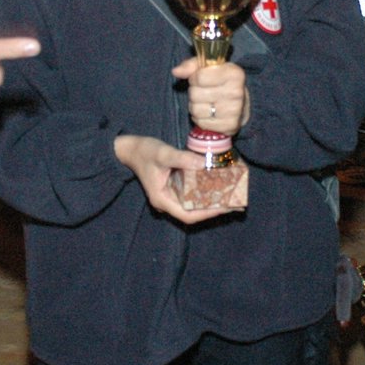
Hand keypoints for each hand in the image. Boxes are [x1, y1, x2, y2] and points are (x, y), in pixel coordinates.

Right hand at [113, 134, 237, 223]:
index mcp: (162, 199)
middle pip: (193, 213)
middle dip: (213, 210)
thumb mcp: (162, 153)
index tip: (224, 207)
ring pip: (193, 206)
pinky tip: (216, 187)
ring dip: (210, 203)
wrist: (130, 149)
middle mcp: (166, 202)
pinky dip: (204, 194)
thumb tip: (204, 164)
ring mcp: (169, 197)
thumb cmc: (144, 152)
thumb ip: (182, 159)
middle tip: (234, 203)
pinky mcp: (173, 190)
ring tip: (230, 197)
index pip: (188, 215)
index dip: (207, 214)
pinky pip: (190, 197)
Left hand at [173, 57, 248, 134]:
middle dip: (194, 92)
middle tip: (204, 92)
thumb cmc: (220, 81)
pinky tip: (210, 113)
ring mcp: (235, 110)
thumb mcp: (208, 67)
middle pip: (195, 94)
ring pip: (196, 110)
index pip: (199, 77)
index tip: (201, 79)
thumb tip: (176, 71)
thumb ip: (190, 66)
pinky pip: (201, 123)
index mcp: (234, 73)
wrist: (240, 103)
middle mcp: (237, 92)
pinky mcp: (230, 125)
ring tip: (206, 102)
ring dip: (196, 106)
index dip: (195, 78)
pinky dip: (201, 119)